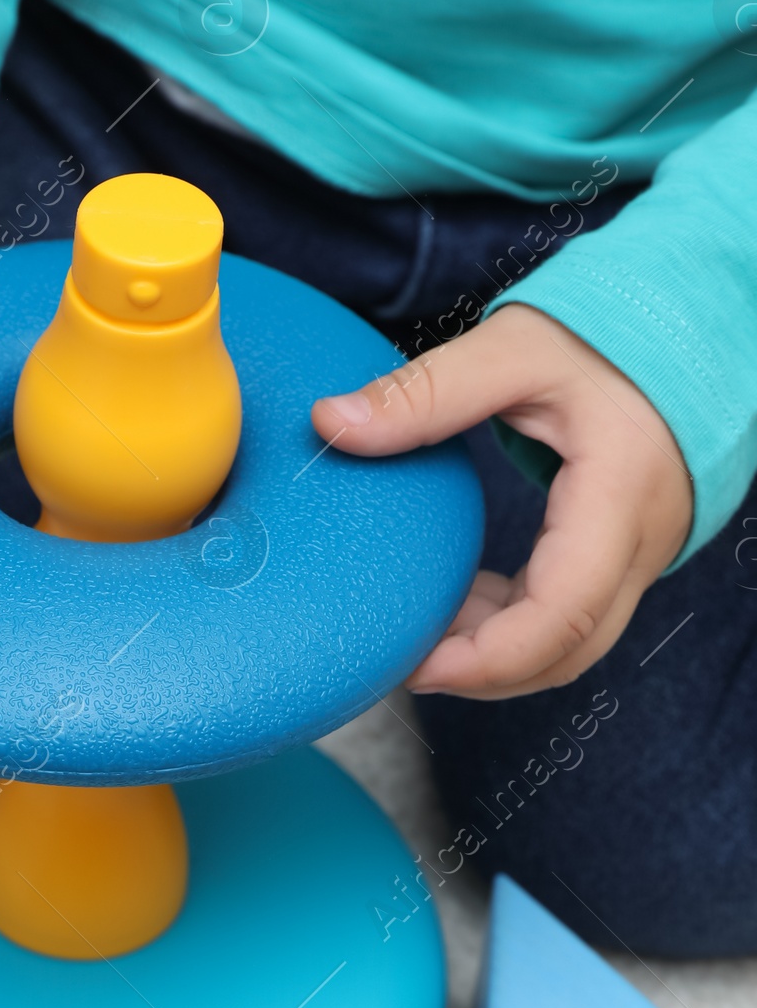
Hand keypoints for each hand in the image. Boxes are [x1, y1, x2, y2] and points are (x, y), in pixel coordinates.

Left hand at [310, 303, 692, 698]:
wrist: (675, 335)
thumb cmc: (599, 340)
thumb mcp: (511, 349)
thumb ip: (424, 391)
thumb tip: (331, 424)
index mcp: (620, 494)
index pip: (565, 610)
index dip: (490, 658)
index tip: (418, 667)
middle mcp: (643, 541)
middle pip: (568, 650)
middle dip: (483, 672)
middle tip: (401, 661)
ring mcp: (640, 558)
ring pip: (570, 646)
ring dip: (496, 654)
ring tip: (423, 628)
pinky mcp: (623, 560)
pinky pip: (570, 620)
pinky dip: (512, 628)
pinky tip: (460, 603)